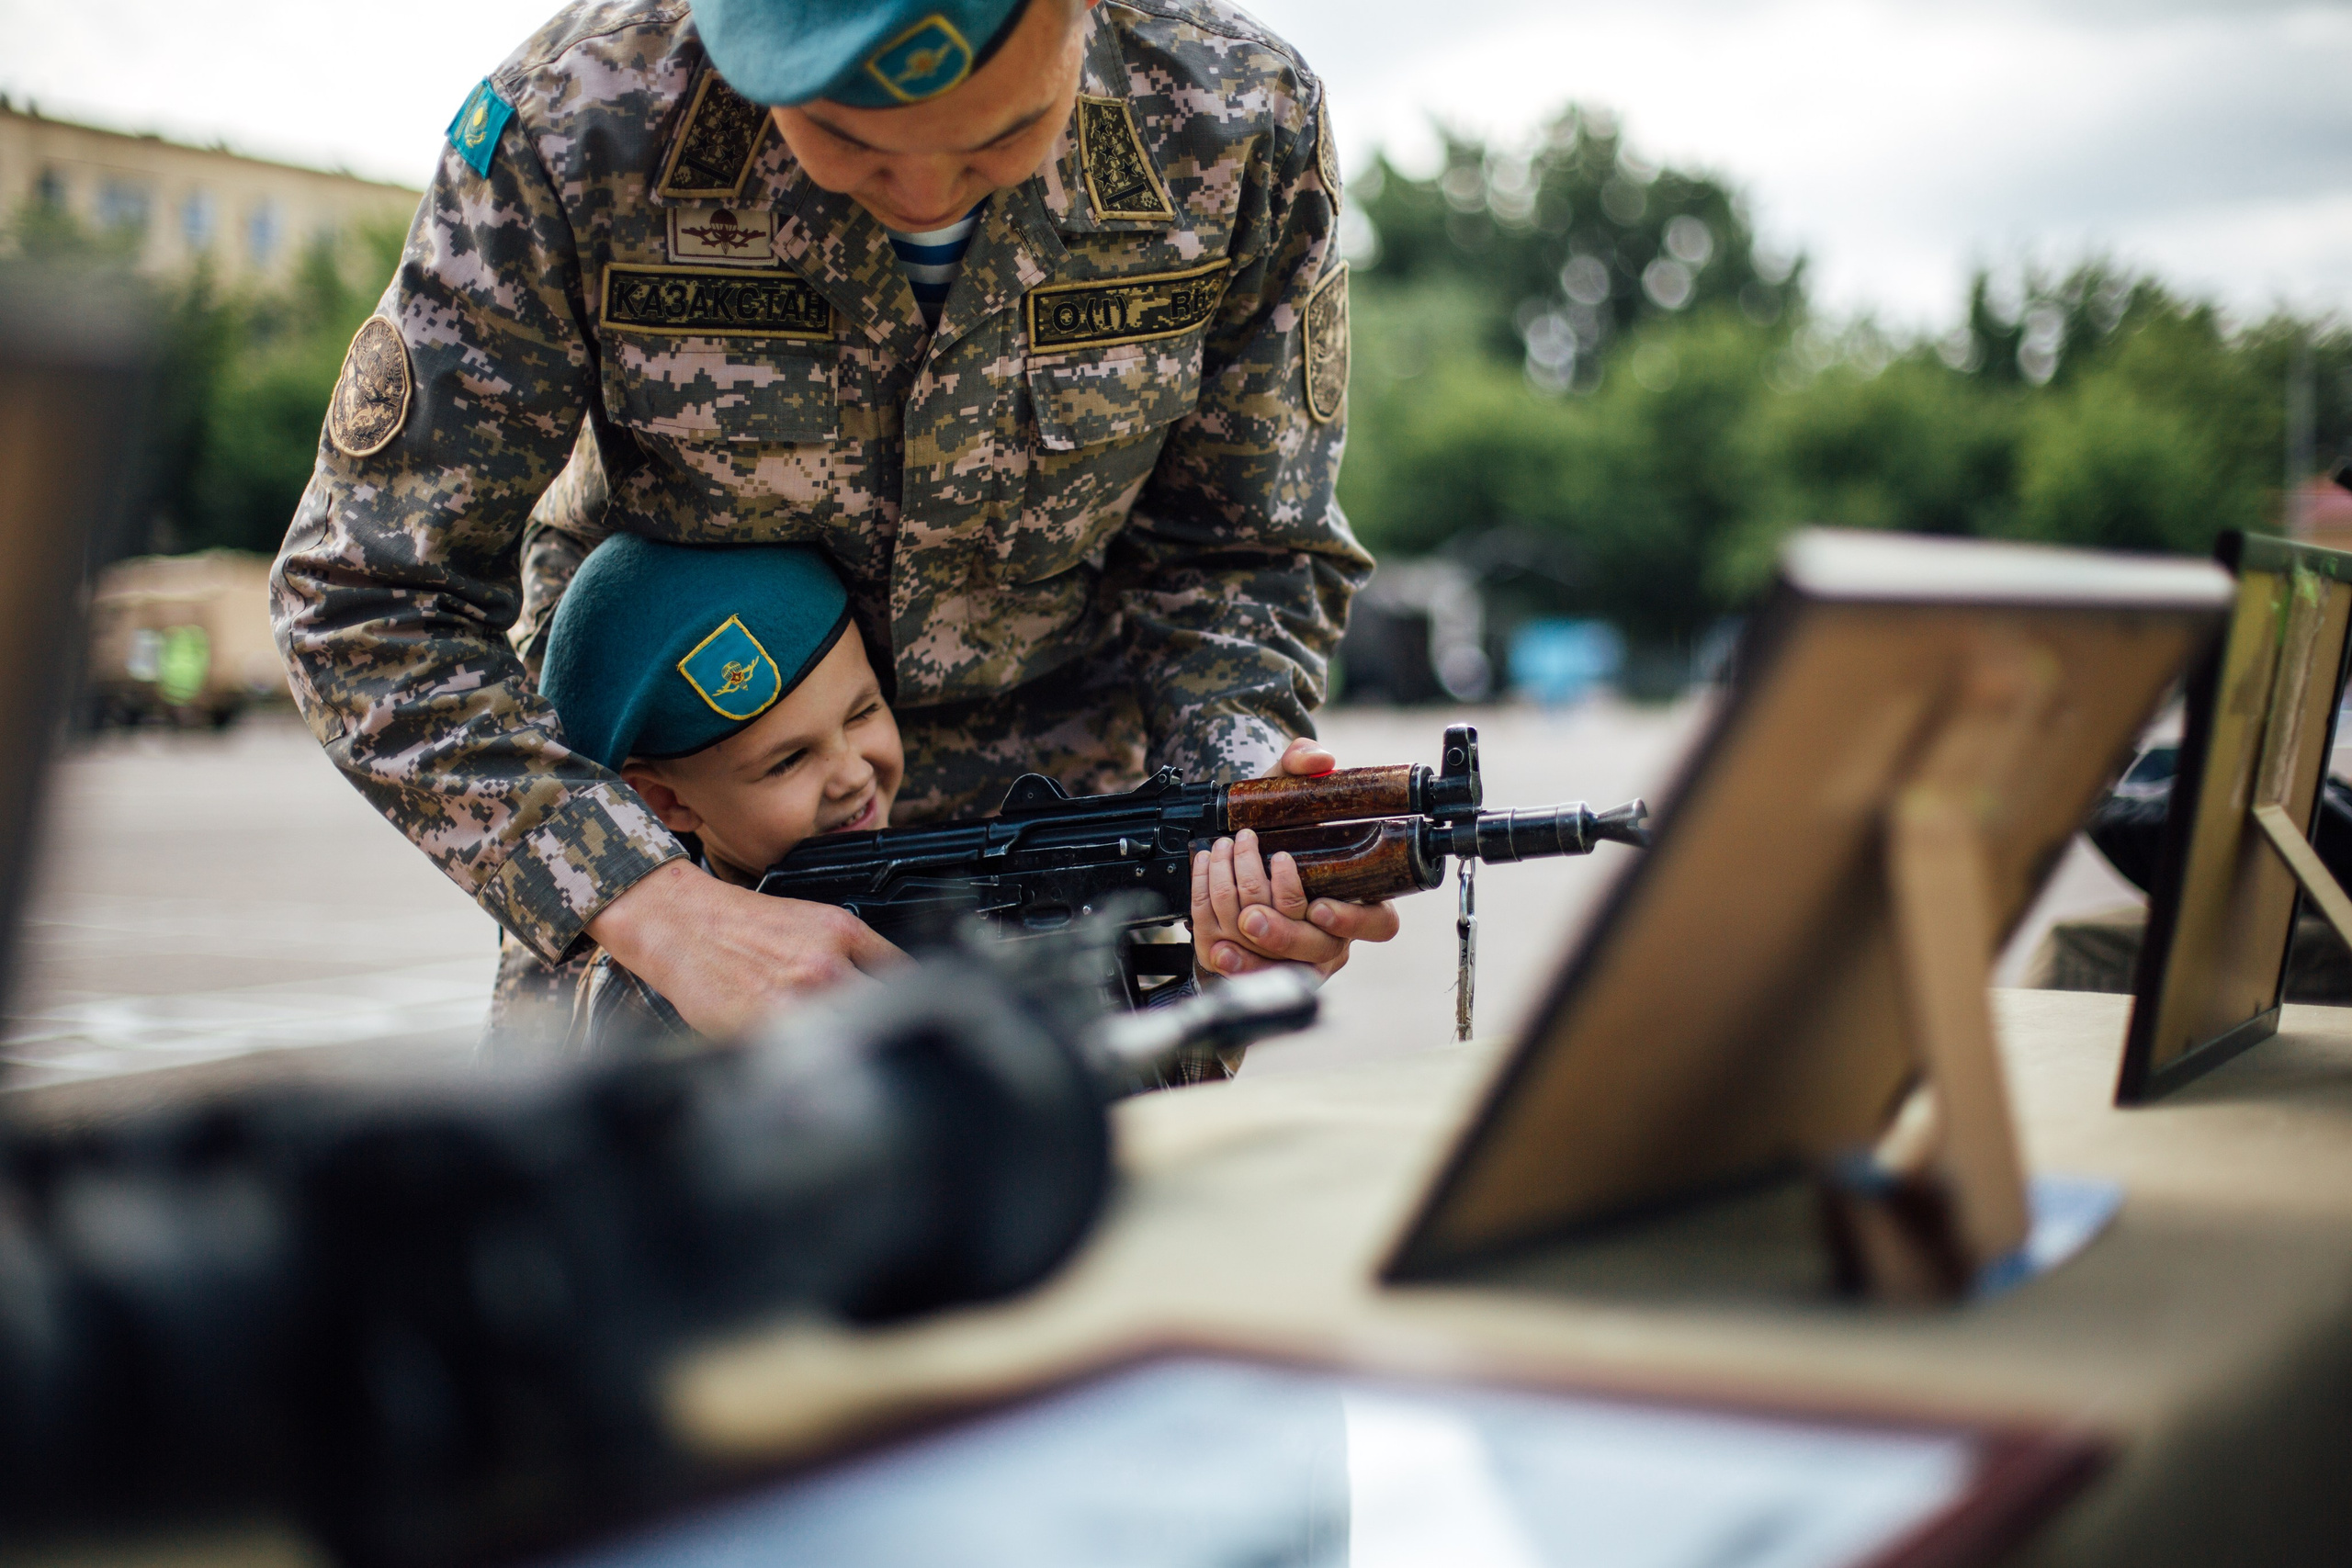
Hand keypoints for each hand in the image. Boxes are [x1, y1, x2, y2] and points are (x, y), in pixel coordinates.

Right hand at [585, 859, 904, 1037]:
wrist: (680, 924)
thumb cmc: (739, 925)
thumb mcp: (812, 922)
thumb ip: (854, 955)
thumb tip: (890, 991)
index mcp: (844, 932)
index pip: (906, 974)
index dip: (915, 998)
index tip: (917, 1013)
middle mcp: (827, 966)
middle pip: (887, 1010)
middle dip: (889, 1028)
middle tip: (887, 1044)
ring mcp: (798, 1002)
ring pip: (854, 1038)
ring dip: (857, 1050)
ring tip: (850, 1058)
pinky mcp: (767, 1030)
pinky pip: (810, 1058)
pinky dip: (819, 1067)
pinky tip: (817, 1068)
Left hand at [1191, 737, 1401, 978]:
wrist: (1239, 838)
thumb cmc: (1275, 817)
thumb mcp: (1286, 786)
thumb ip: (1301, 762)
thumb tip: (1318, 760)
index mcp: (1359, 895)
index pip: (1379, 922)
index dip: (1353, 920)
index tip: (1319, 905)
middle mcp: (1334, 931)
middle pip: (1321, 948)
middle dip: (1285, 934)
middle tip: (1253, 917)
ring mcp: (1303, 953)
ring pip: (1287, 965)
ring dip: (1257, 946)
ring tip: (1233, 920)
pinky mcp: (1268, 964)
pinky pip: (1255, 970)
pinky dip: (1237, 963)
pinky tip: (1220, 950)